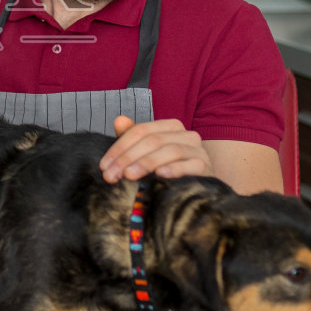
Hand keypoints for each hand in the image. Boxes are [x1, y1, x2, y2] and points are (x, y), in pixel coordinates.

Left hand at [99, 116, 213, 182]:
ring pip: (171, 150)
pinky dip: (175, 169)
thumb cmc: (169, 170)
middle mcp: (186, 134)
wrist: (198, 190)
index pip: (141, 131)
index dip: (119, 147)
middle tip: (111, 175)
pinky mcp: (206, 166)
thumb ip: (132, 137)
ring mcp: (198, 150)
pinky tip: (160, 175)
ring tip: (128, 176)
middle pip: (153, 140)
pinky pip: (191, 164)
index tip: (104, 166)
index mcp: (170, 127)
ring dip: (147, 163)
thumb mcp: (147, 154)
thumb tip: (118, 119)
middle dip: (128, 158)